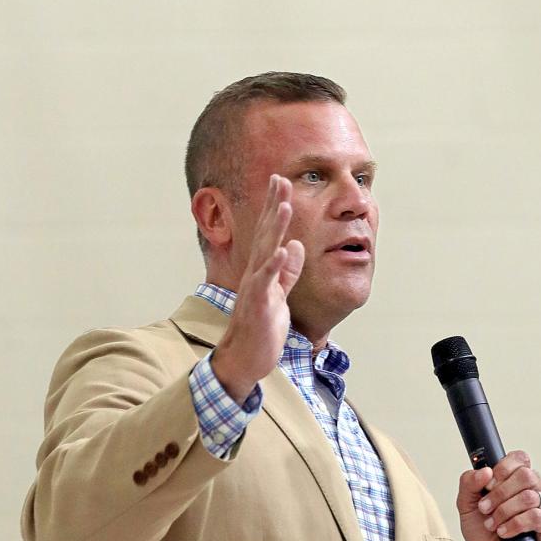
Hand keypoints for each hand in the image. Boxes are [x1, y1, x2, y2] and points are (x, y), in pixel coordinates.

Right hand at [210, 175, 303, 403]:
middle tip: (280, 178)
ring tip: (283, 205)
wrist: (245, 361)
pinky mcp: (258, 307)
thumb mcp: (279, 296)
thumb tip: (295, 246)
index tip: (282, 181)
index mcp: (262, 271)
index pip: (269, 233)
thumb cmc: (262, 329)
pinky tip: (282, 249)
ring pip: (264, 253)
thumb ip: (286, 272)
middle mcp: (256, 274)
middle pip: (265, 234)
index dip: (275, 207)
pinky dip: (274, 266)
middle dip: (273, 206)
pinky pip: (265, 283)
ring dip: (273, 228)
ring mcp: (255, 289)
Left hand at [456, 450, 540, 540]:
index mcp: (516, 476)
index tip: (488, 484)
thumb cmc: (481, 527)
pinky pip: (538, 517)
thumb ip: (469, 482)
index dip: (503, 469)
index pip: (519, 458)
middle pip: (526, 476)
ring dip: (505, 511)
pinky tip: (504, 532)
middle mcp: (534, 487)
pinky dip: (516, 524)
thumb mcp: (466, 503)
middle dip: (500, 493)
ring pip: (530, 497)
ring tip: (492, 524)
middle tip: (485, 508)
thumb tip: (485, 471)